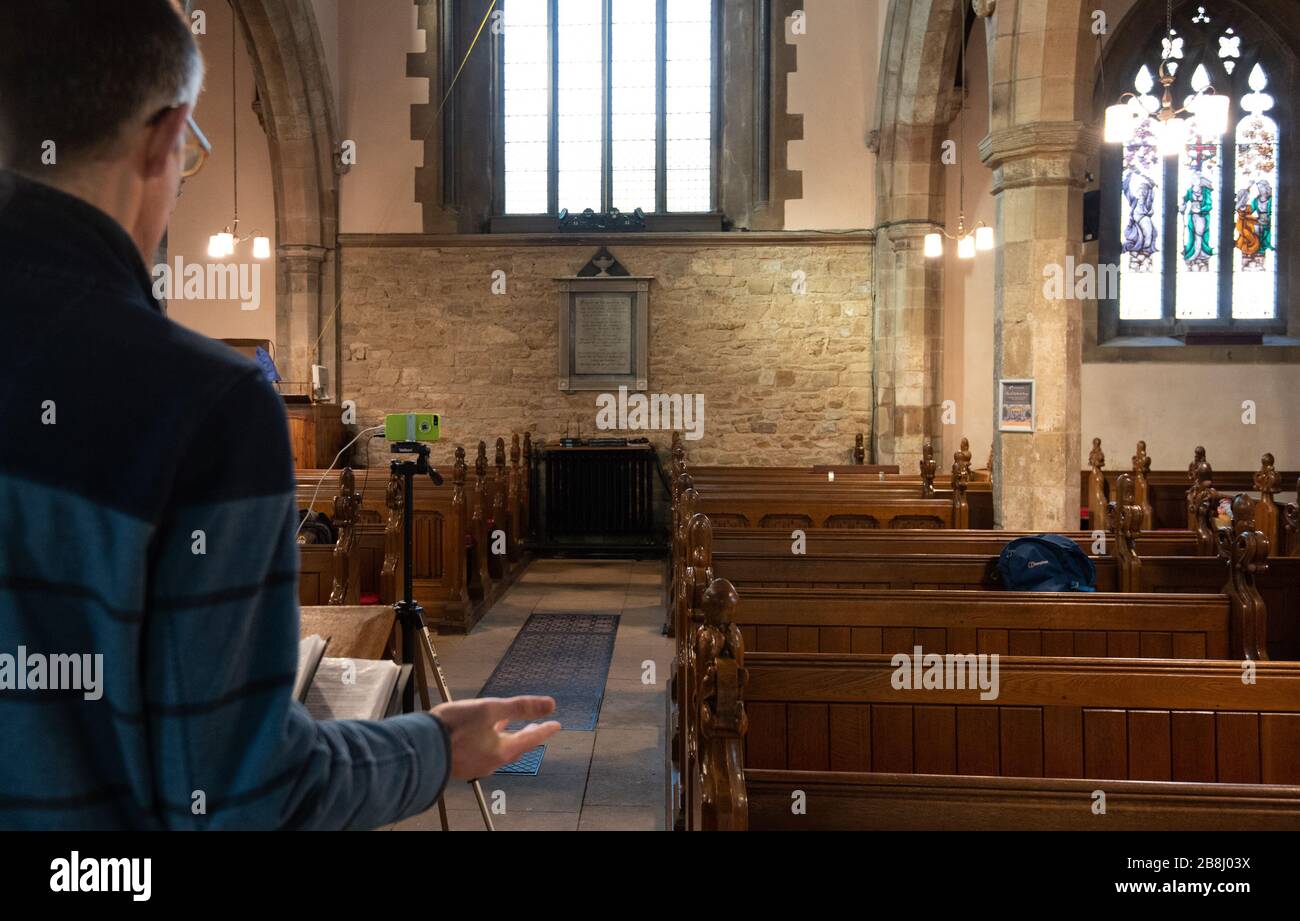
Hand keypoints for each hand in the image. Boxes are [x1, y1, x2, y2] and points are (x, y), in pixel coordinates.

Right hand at [431, 696, 560, 779]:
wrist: (420, 746)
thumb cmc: (453, 727)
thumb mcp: (490, 709)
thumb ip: (520, 707)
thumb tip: (550, 704)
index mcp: (501, 750)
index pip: (531, 739)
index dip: (545, 729)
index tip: (556, 725)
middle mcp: (491, 762)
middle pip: (515, 747)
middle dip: (527, 736)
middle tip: (538, 728)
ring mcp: (475, 765)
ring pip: (498, 749)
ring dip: (507, 737)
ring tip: (509, 726)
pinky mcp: (460, 764)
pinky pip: (482, 751)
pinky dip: (490, 740)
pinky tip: (483, 731)